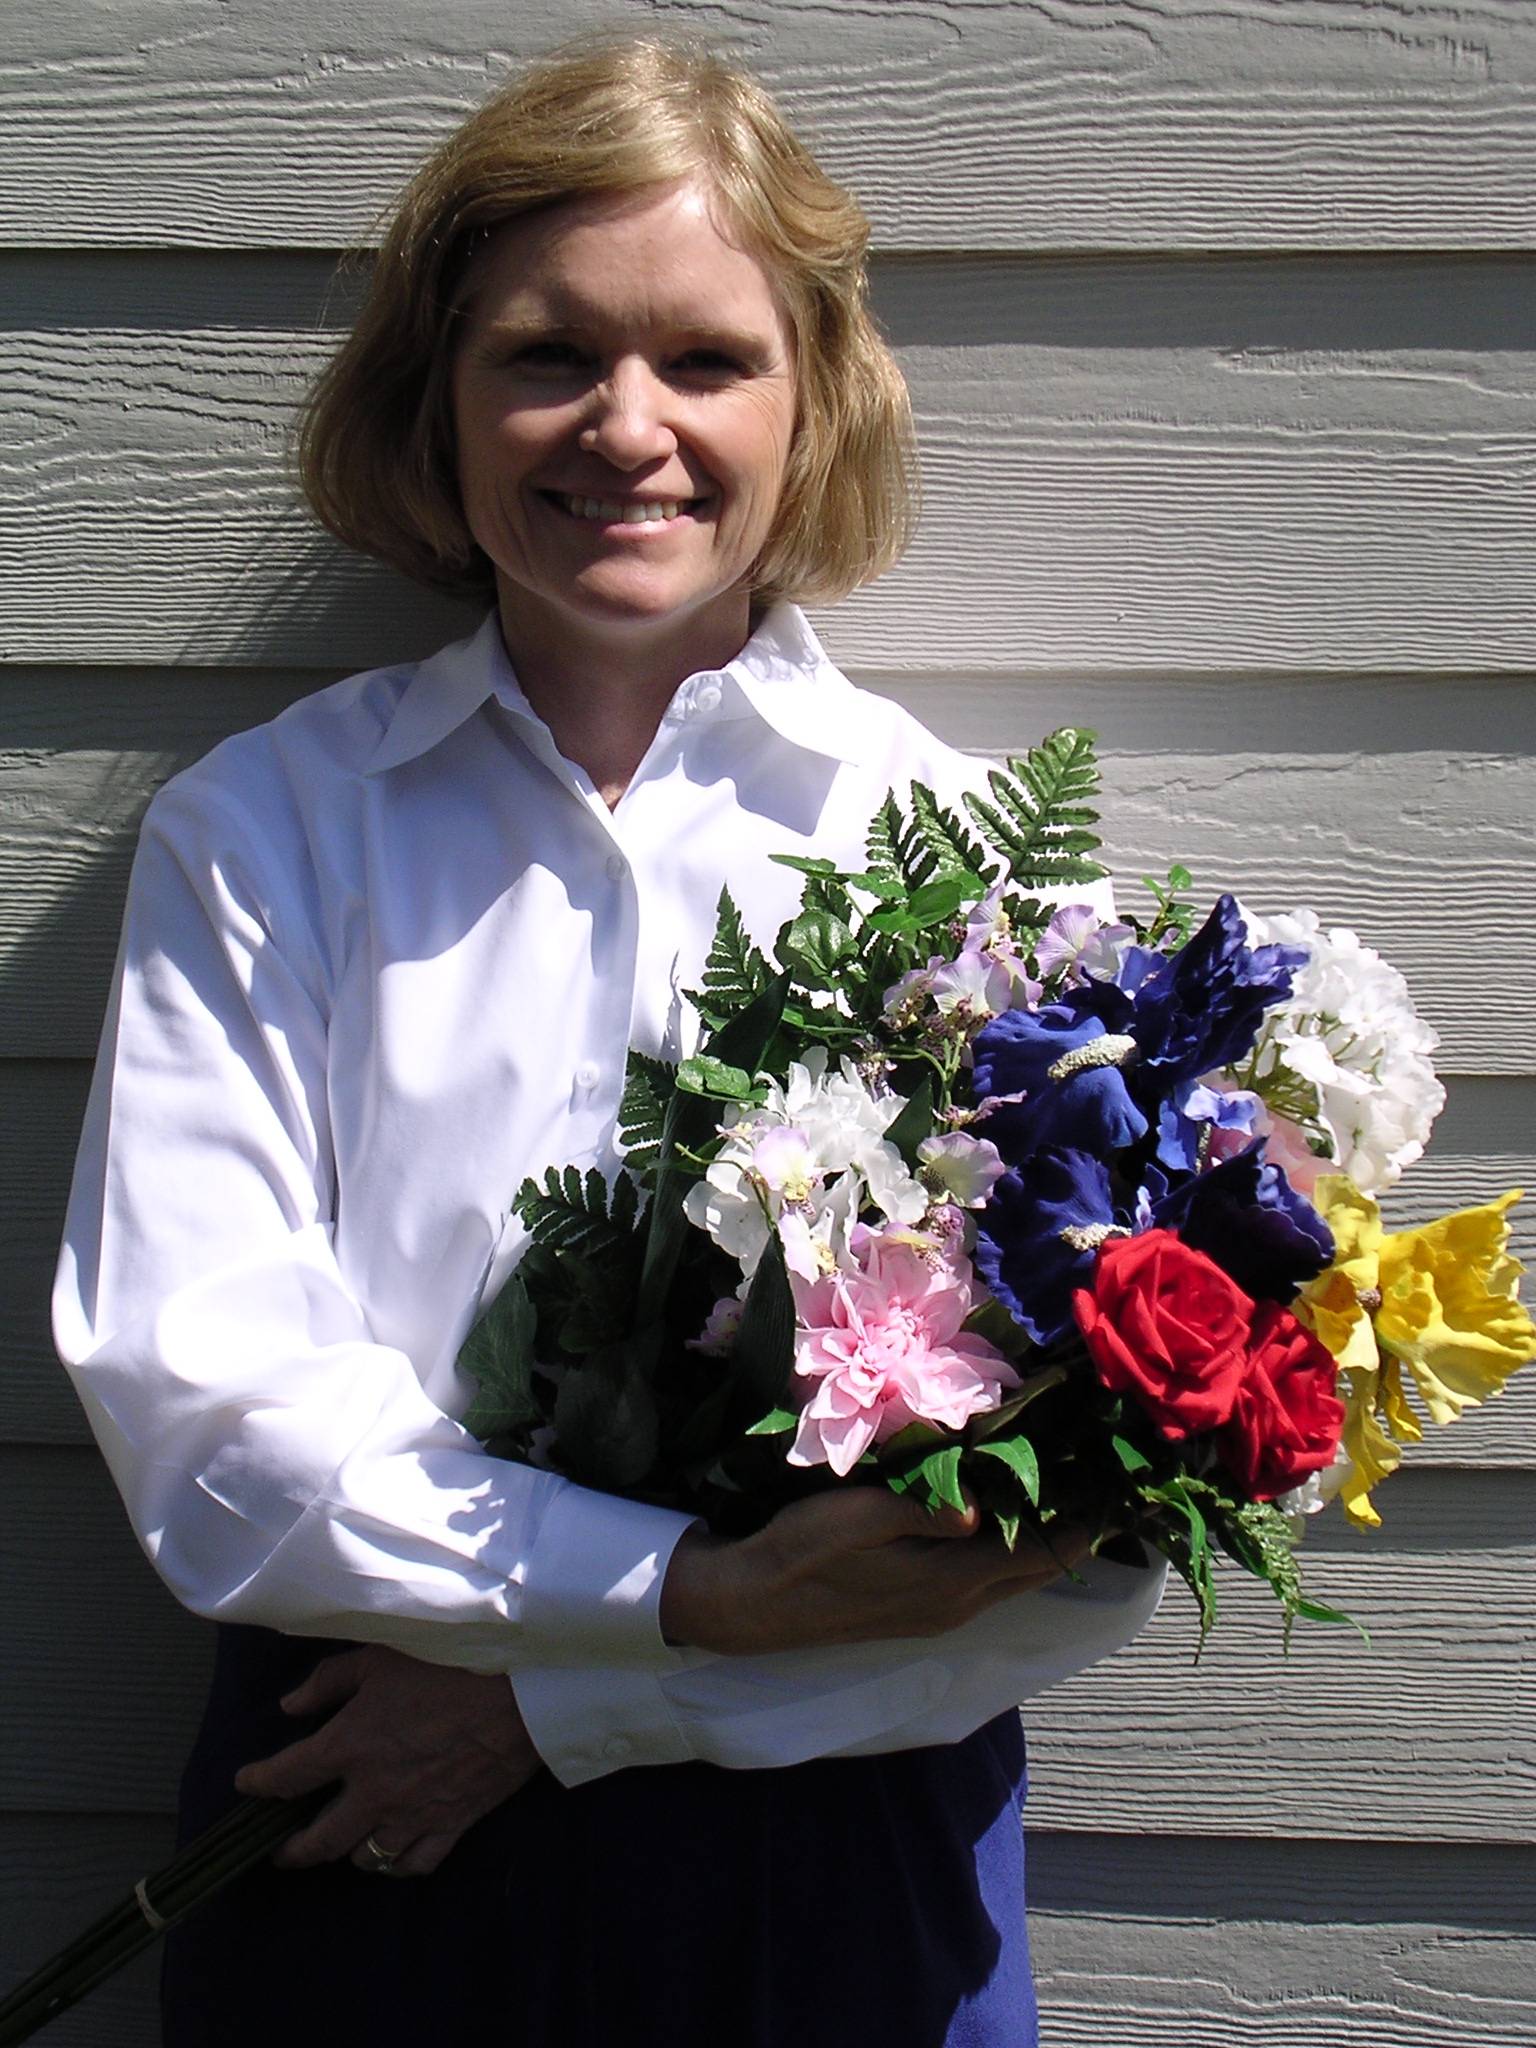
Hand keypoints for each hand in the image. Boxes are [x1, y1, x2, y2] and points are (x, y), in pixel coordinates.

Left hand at [233, 1644, 541, 1877]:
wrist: (518, 1688)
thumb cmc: (448, 1662)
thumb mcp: (379, 1655)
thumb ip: (328, 1682)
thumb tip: (291, 1706)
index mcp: (348, 1745)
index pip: (285, 1777)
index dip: (258, 1783)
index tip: (247, 1783)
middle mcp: (372, 1791)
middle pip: (316, 1841)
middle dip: (290, 1850)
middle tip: (280, 1849)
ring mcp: (411, 1815)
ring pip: (362, 1857)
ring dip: (345, 1852)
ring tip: (339, 1843)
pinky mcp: (450, 1825)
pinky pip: (412, 1864)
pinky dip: (395, 1864)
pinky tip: (389, 1854)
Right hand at [659, 1485, 1090, 1656]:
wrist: (750, 1604)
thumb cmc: (803, 1551)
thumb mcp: (859, 1516)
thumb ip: (925, 1510)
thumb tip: (984, 1503)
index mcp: (953, 1583)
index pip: (1043, 1555)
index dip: (1084, 1522)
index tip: (1116, 1481)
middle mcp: (958, 1605)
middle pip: (1037, 1570)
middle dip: (1072, 1529)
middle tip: (1099, 1475)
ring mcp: (938, 1612)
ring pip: (1011, 1576)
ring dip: (1040, 1540)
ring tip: (1061, 1487)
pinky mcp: (917, 1608)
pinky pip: (984, 1578)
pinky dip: (1007, 1549)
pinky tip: (1000, 1513)